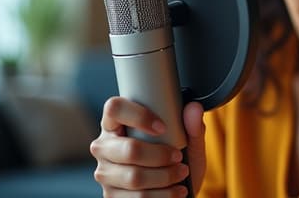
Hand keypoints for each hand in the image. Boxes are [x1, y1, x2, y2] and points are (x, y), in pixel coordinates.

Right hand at [90, 96, 205, 196]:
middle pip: (129, 149)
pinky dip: (163, 195)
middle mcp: (104, 147)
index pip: (115, 108)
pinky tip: (176, 190)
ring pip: (134, 177)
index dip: (138, 116)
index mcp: (116, 123)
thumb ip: (192, 125)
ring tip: (181, 173)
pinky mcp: (111, 197)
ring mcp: (105, 174)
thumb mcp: (188, 141)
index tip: (162, 127)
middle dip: (160, 155)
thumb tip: (194, 108)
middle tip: (178, 156)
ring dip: (165, 177)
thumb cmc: (174, 158)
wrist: (172, 191)